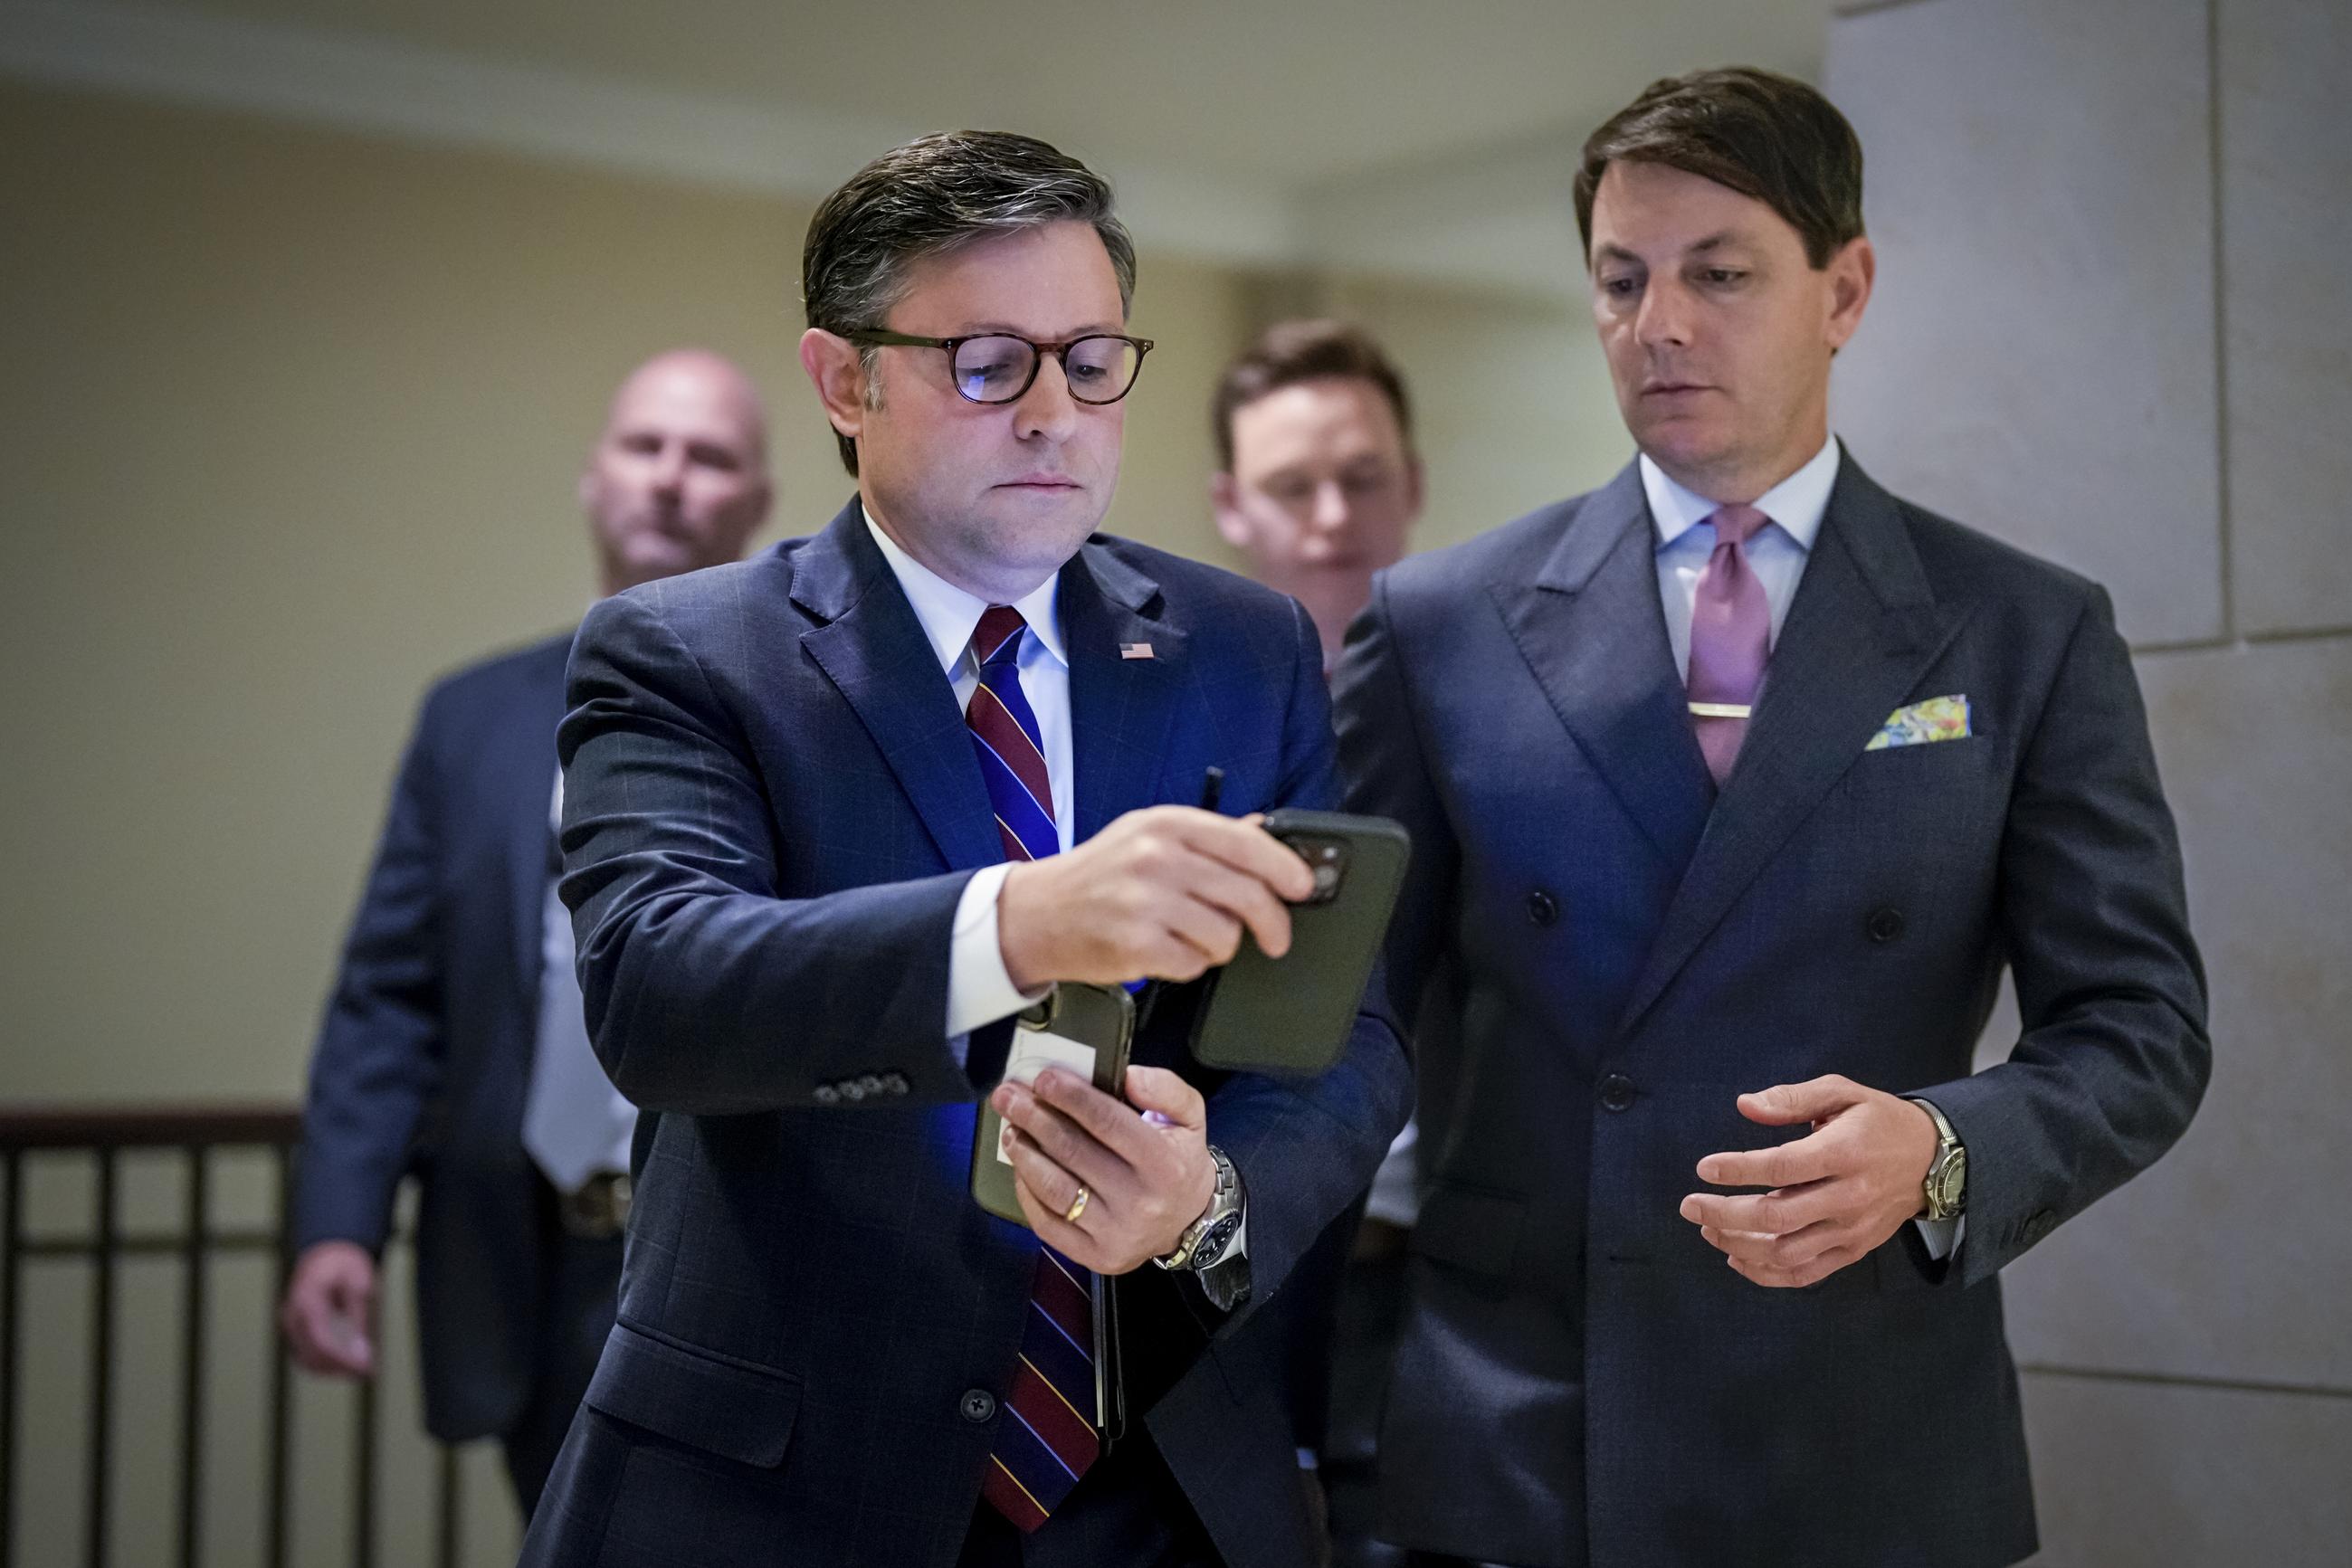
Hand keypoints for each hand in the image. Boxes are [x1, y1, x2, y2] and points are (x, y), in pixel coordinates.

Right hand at [279, 1240, 378, 1375]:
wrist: (327, 1251)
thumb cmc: (345, 1264)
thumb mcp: (360, 1284)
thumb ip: (360, 1318)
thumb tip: (362, 1353)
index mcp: (307, 1301)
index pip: (321, 1342)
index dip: (343, 1360)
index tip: (367, 1368)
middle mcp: (292, 1316)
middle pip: (312, 1356)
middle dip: (341, 1369)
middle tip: (370, 1372)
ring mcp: (290, 1324)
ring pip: (306, 1360)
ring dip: (332, 1370)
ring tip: (363, 1370)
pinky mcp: (296, 1329)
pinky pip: (306, 1354)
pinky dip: (325, 1362)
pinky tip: (348, 1364)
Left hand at [991, 1064, 1217, 1273]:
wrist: (1187, 1224)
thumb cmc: (1180, 1161)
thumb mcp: (1190, 1117)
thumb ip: (1164, 1089)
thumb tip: (1127, 1076)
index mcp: (1163, 1164)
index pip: (1107, 1122)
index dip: (1070, 1097)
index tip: (1042, 1078)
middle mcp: (1139, 1201)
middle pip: (1073, 1151)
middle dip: (1034, 1118)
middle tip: (1008, 1095)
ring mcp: (1114, 1233)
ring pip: (1054, 1188)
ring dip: (1024, 1153)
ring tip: (1010, 1128)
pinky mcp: (1094, 1255)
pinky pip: (1047, 1222)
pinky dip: (1027, 1191)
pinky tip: (1021, 1166)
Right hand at [996, 807, 1313, 989]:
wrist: (1034, 915)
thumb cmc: (1097, 876)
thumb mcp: (1146, 837)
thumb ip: (1206, 836)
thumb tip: (1264, 832)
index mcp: (1166, 824)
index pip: (1246, 843)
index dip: (1285, 868)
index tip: (1303, 887)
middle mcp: (1157, 857)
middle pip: (1247, 894)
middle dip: (1271, 924)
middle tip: (1276, 938)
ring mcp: (1145, 901)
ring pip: (1226, 936)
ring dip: (1219, 947)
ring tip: (1191, 939)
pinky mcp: (1135, 945)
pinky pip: (1195, 964)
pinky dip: (1189, 966)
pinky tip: (1166, 954)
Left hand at [1678, 1075, 1938, 1288]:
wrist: (1935, 1161)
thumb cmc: (1879, 1121)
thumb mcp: (1842, 1092)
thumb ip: (1792, 1098)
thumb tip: (1745, 1105)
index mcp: (1844, 1153)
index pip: (1782, 1168)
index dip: (1738, 1169)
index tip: (1705, 1167)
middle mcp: (1848, 1197)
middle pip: (1777, 1217)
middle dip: (1724, 1214)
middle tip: (1689, 1206)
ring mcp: (1851, 1230)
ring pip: (1786, 1252)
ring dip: (1739, 1245)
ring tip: (1707, 1229)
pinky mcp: (1854, 1251)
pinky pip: (1806, 1274)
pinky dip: (1767, 1274)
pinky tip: (1737, 1258)